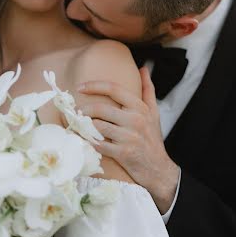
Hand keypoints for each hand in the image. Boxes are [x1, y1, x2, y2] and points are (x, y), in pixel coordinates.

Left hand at [78, 67, 179, 212]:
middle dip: (85, 110)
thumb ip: (148, 89)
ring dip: (85, 126)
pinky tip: (85, 139)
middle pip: (101, 108)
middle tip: (78, 112)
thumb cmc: (152, 138)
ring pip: (97, 126)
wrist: (158, 168)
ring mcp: (128, 137)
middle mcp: (135, 120)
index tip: (80, 87)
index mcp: (140, 107)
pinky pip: (98, 144)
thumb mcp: (154, 112)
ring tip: (80, 125)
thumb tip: (144, 68)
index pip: (114, 89)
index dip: (94, 86)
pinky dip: (89, 141)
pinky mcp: (122, 153)